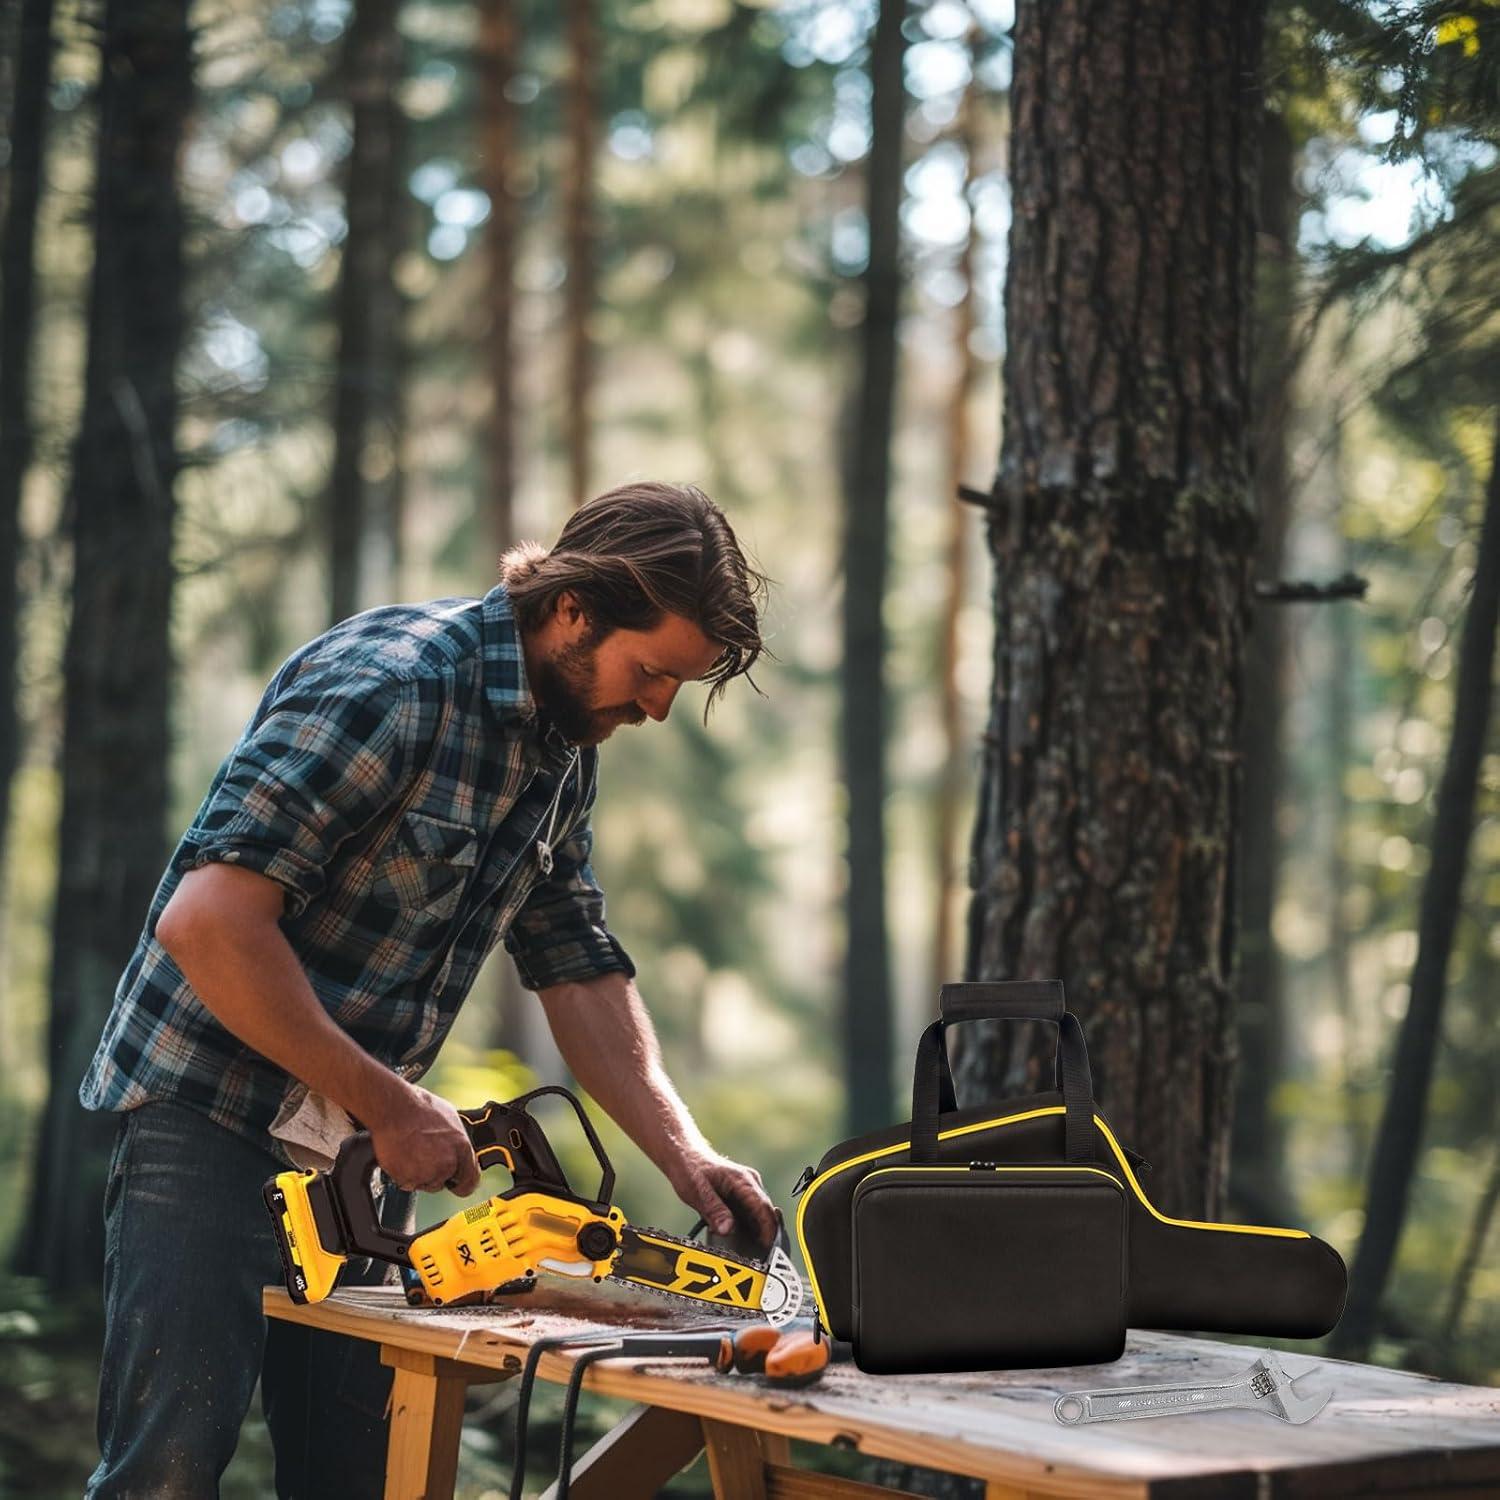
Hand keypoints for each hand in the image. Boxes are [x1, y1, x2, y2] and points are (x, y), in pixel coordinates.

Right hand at [365, 1083, 480, 1195]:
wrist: (394, 1109)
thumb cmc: (418, 1107)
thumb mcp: (449, 1117)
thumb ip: (456, 1139)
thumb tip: (457, 1147)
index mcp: (461, 1147)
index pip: (471, 1179)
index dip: (462, 1182)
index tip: (456, 1183)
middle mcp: (448, 1163)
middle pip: (443, 1181)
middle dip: (435, 1174)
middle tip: (423, 1156)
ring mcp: (428, 1173)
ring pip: (425, 1183)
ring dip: (418, 1174)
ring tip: (411, 1151)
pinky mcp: (409, 1179)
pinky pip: (407, 1183)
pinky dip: (403, 1174)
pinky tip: (402, 1156)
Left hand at [670, 1148, 777, 1249]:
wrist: (684, 1156)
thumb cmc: (690, 1169)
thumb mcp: (698, 1192)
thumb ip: (714, 1210)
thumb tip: (728, 1230)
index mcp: (743, 1181)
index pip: (763, 1207)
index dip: (769, 1229)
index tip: (769, 1249)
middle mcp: (750, 1183)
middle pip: (765, 1213)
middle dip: (766, 1235)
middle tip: (762, 1258)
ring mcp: (747, 1189)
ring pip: (759, 1215)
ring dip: (758, 1233)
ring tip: (752, 1254)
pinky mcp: (741, 1195)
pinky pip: (750, 1214)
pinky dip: (749, 1228)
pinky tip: (742, 1242)